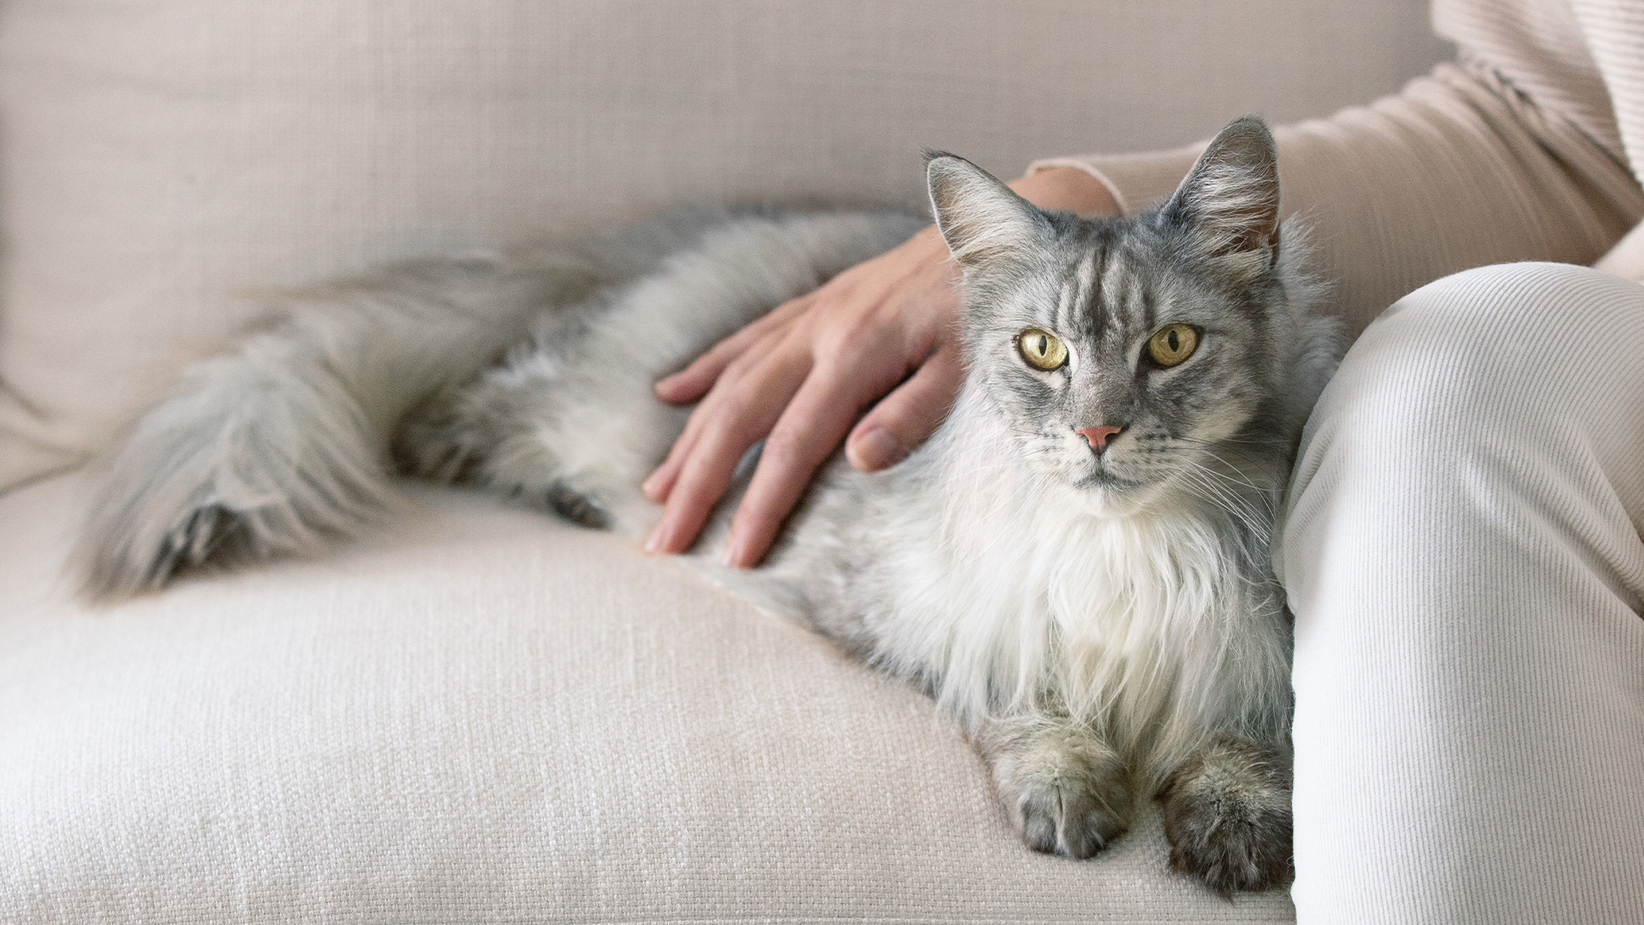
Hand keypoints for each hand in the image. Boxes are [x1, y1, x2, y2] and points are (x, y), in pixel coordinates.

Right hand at [643, 165, 1119, 566]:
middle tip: (662, 539)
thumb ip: (914, 411)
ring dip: (689, 438)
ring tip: (654, 488)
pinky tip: (668, 396)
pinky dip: (705, 370)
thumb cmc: (989, 308)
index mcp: (856, 355)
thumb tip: (857, 459)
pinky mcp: (815, 304)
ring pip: (731, 381)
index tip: (734, 554)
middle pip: (739, 417)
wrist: (997, 229)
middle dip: (698, 481)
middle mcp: (818, 333)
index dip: (759, 502)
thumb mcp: (971, 365)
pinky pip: (746, 340)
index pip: (793, 444)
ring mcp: (811, 316)